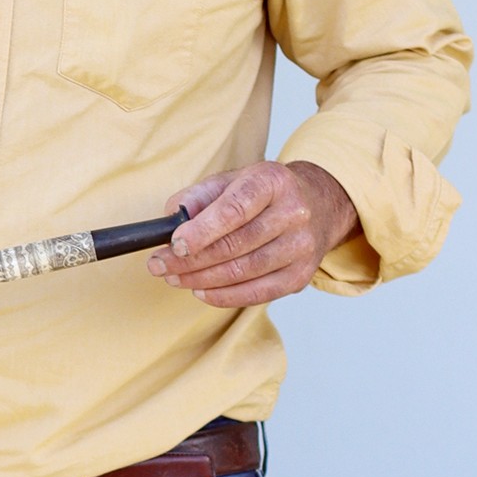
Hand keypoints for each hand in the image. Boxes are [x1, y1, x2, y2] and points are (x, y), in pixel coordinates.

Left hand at [149, 161, 358, 307]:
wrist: (316, 205)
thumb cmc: (263, 194)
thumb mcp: (232, 180)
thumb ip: (198, 196)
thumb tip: (171, 219)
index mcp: (273, 181)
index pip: (235, 210)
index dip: (202, 231)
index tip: (174, 244)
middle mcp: (294, 213)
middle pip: (235, 246)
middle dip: (190, 260)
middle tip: (159, 265)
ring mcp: (301, 246)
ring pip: (243, 272)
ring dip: (200, 279)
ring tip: (174, 277)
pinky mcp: (301, 276)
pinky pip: (257, 293)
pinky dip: (223, 296)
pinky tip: (200, 290)